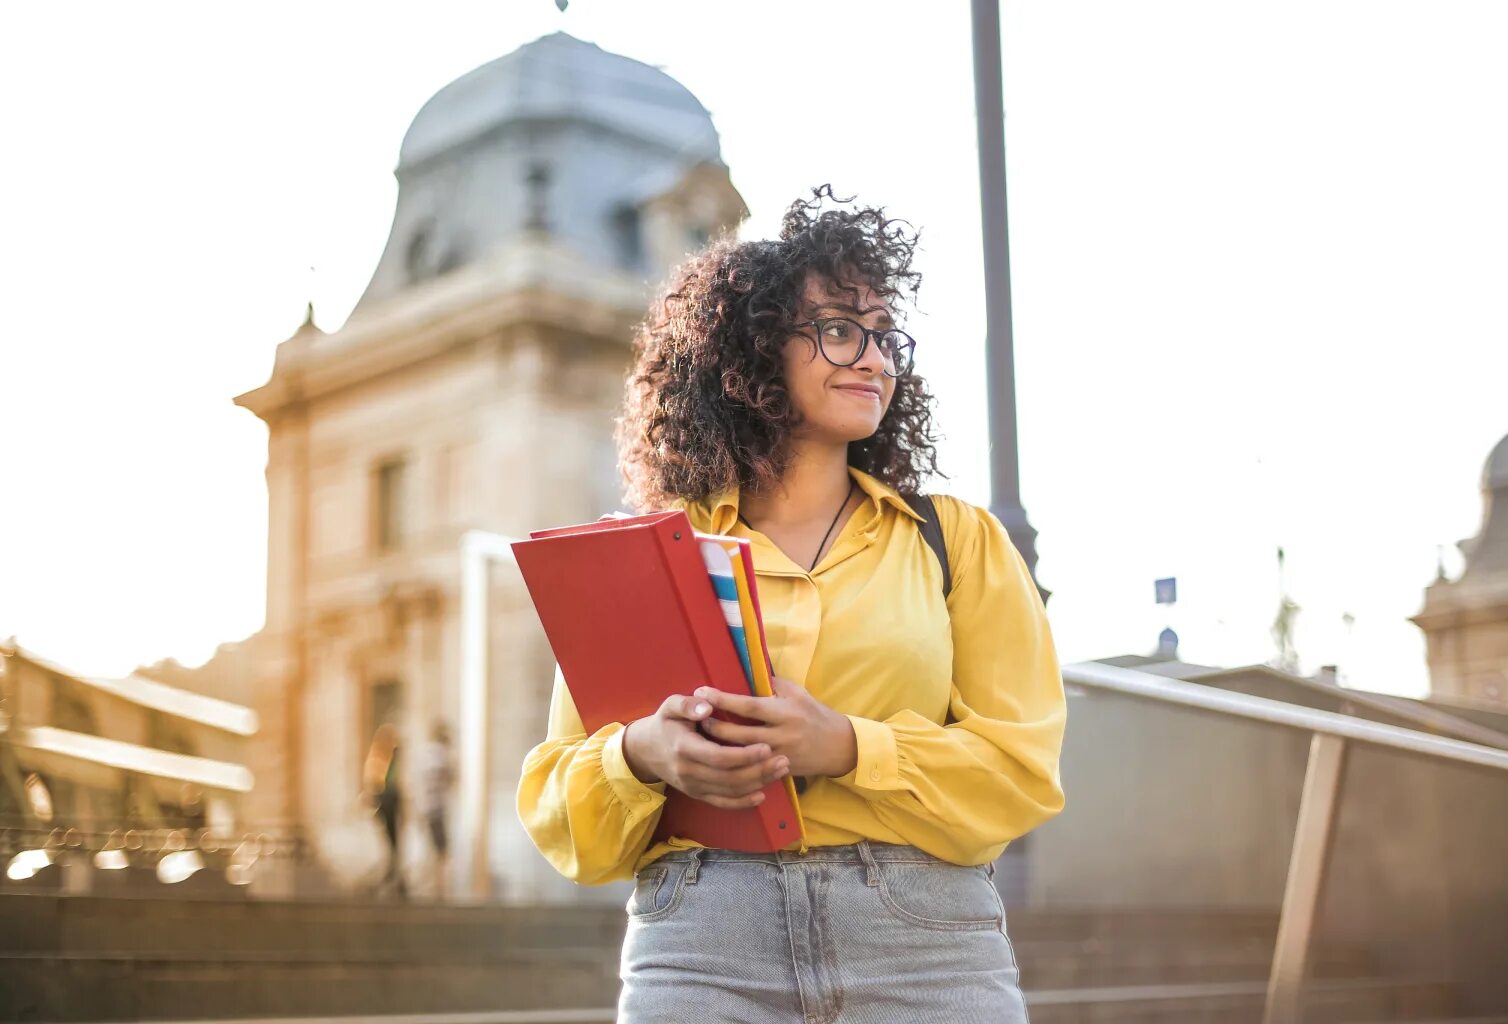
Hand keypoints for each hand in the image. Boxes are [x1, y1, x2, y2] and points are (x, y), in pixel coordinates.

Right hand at [621, 693, 791, 809]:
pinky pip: (722, 803)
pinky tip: (761, 794)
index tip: (766, 747)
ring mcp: (693, 786)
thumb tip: (707, 706)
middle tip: (784, 760)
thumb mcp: (670, 706)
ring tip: (781, 771)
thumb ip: (688, 704)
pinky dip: (742, 802)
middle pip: (729, 777)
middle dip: (759, 771)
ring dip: (757, 783)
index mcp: (684, 748)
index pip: (718, 757)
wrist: (645, 750)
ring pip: (729, 791)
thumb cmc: (665, 723)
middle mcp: (688, 772)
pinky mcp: (697, 794)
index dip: (744, 756)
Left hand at [695, 677, 857, 779]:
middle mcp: (781, 735)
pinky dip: (732, 763)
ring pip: (741, 755)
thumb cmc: (814, 714)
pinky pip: (750, 769)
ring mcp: (778, 756)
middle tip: (695, 717)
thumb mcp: (797, 693)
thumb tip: (746, 673)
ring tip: (700, 737)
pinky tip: (717, 758)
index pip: (749, 706)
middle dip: (714, 726)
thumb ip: (772, 684)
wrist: (838, 746)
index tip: (702, 692)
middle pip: (739, 734)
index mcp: (785, 712)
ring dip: (719, 746)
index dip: (724, 700)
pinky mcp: (778, 771)